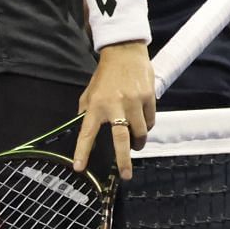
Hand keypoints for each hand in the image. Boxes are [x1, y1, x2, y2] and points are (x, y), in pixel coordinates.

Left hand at [73, 42, 153, 178]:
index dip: (82, 151)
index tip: (79, 168)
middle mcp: (115, 105)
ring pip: (140, 132)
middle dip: (123, 160)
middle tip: (126, 175)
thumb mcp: (90, 92)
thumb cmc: (105, 76)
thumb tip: (85, 132)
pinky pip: (150, 122)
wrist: (125, 53)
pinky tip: (142, 124)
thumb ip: (87, 112)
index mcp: (95, 105)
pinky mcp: (149, 98)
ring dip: (138, 142)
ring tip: (135, 145)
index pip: (87, 133)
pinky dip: (146, 127)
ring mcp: (134, 102)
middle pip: (121, 139)